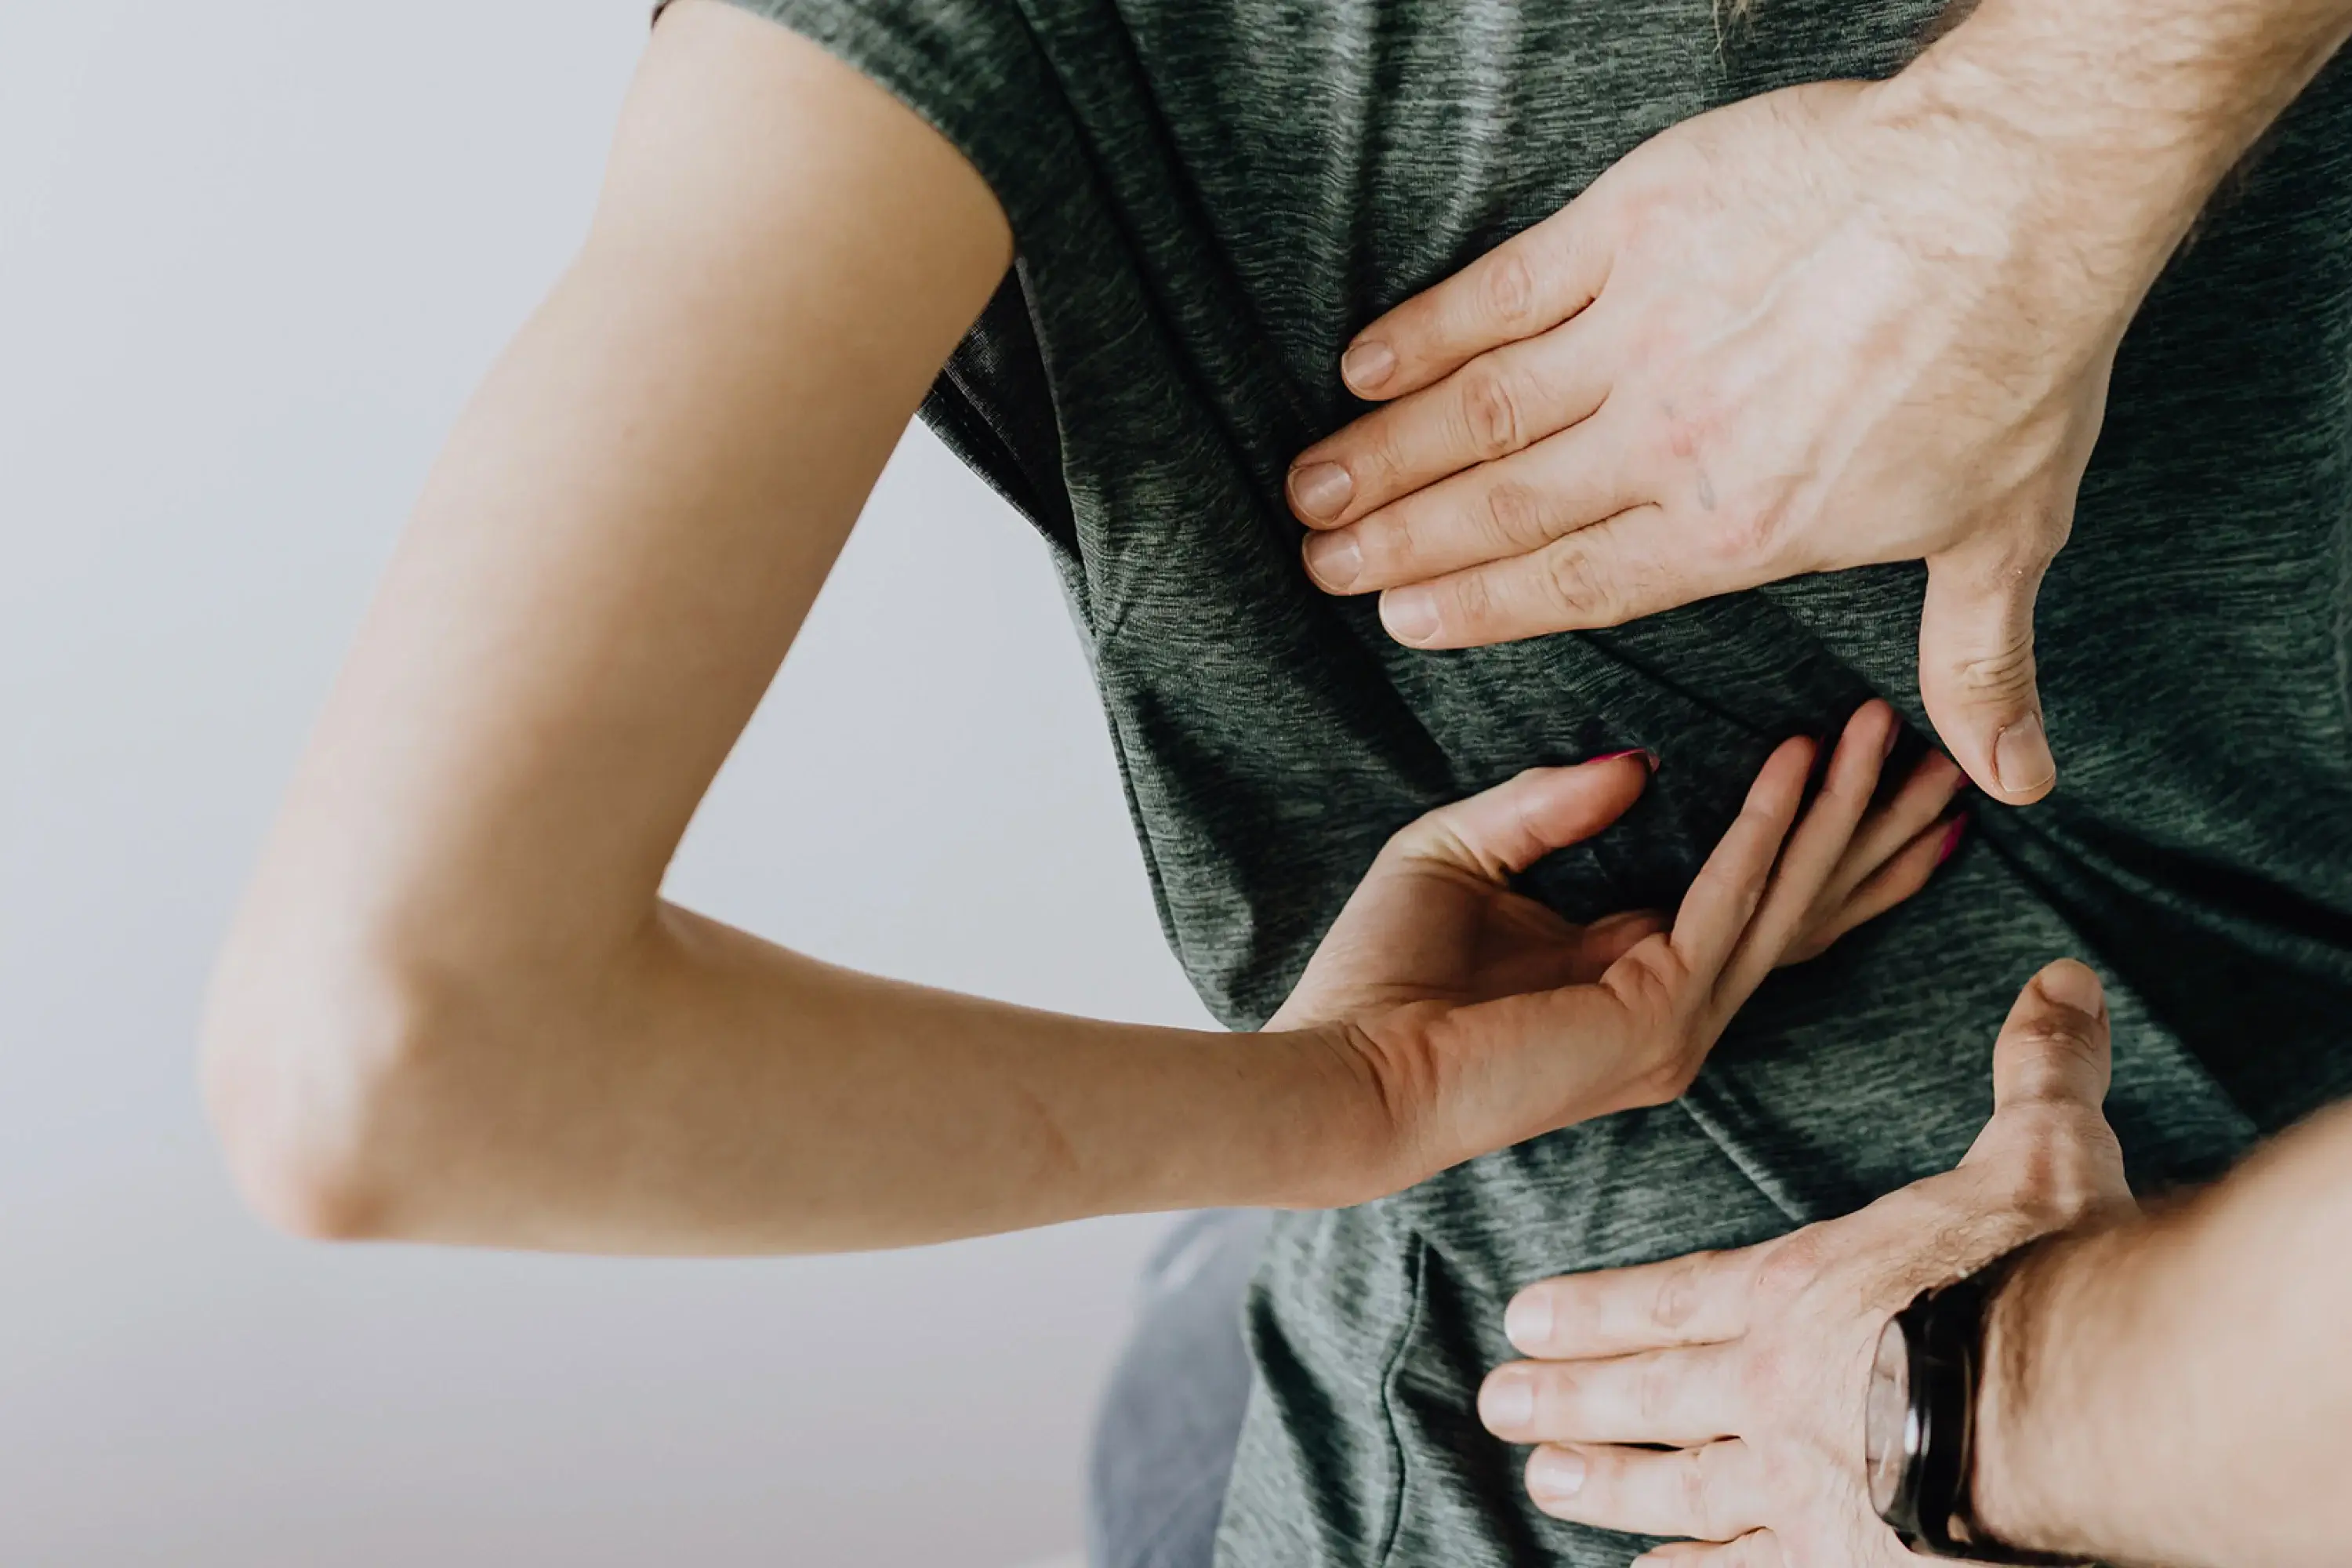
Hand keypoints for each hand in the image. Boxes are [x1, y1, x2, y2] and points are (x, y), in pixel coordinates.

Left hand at [1275, 700, 1966, 1194]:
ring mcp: (1675, 1023)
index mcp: (1633, 972)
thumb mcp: (1464, 852)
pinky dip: (1766, 826)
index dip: (1823, 836)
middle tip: (1950, 756)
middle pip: (1805, 906)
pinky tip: (1800, 759)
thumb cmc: (1379, 976)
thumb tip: (1639, 761)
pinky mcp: (1656, 1018)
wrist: (1340, 1069)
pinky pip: (1729, 902)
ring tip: (1893, 729)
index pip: (1759, 901)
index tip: (1878, 764)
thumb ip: (1550, 805)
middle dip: (1877, 829)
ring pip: (1787, 899)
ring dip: (1845, 811)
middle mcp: (1674, 1007)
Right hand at [1287, 76, 2153, 806]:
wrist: (2017, 195)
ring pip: (1481, 411)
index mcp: (1735, 532)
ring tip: (1310, 486)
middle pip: (1500, 508)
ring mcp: (1640, 334)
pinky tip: (1364, 364)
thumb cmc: (2016, 363)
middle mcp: (1665, 446)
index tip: (1400, 618)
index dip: (1474, 607)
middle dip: (1397, 542)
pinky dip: (1426, 331)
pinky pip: (1502, 291)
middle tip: (1320, 563)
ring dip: (1385, 453)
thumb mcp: (2005, 532)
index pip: (1573, 584)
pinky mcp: (1632, 227)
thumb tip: (2013, 780)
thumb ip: (1973, 662)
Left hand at [1475, 959, 2132, 1566]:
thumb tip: (2061, 982)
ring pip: (1678, 1490)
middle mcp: (1776, 1389)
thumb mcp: (2040, 1155)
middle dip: (1569, 1397)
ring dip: (1607, 1487)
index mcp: (1804, 1292)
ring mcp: (1798, 1486)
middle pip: (1649, 1395)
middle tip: (1497, 1405)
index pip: (1674, 1298)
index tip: (1525, 1316)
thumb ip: (2037, 1072)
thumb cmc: (2046, 1273)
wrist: (2076, 1402)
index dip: (1597, 1309)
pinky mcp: (1836, 1563)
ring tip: (1544, 1488)